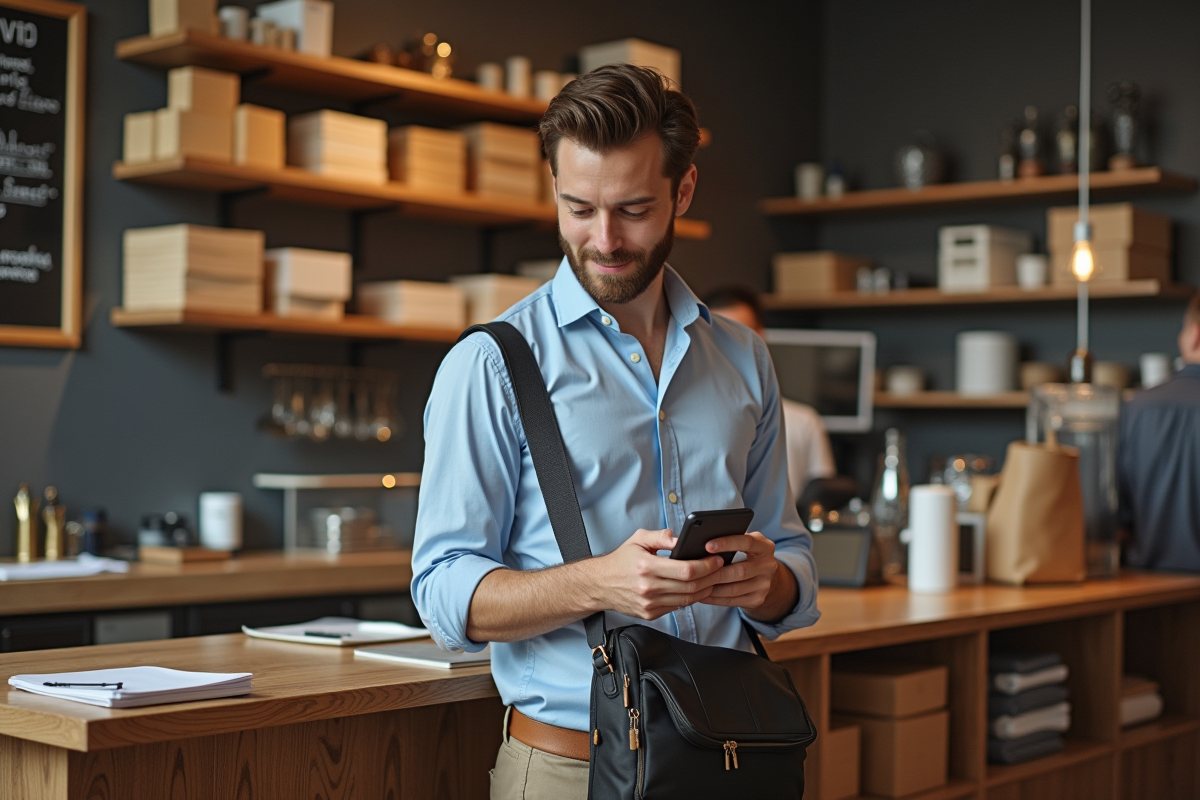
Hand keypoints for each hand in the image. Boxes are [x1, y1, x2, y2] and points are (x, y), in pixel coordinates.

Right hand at [588, 528, 724, 619]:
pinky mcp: (651, 614)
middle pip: (692, 587)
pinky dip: (690, 598)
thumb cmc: (621, 561)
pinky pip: (677, 607)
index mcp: (647, 567)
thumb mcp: (638, 539)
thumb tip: (680, 538)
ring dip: (704, 589)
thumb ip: (660, 536)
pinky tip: (695, 588)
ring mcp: (650, 604)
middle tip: (721, 569)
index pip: (687, 570)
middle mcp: (649, 588)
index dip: (707, 566)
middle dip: (712, 577)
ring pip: (688, 599)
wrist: (600, 585)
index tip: (717, 559)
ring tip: (713, 578)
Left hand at [699, 532, 789, 613]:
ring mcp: (764, 584)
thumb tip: (697, 541)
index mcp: (765, 546)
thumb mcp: (744, 542)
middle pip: (740, 571)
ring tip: (695, 584)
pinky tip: (703, 594)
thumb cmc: (746, 553)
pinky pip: (733, 601)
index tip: (707, 545)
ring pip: (735, 589)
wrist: (765, 575)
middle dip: (715, 572)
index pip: (746, 542)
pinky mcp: (758, 599)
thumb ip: (729, 538)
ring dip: (713, 588)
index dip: (727, 543)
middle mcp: (768, 565)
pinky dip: (715, 599)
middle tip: (696, 571)